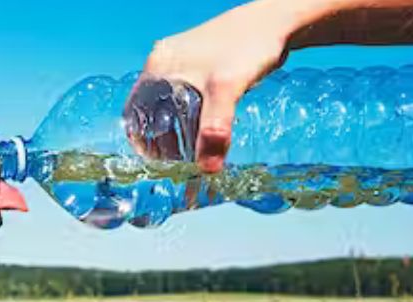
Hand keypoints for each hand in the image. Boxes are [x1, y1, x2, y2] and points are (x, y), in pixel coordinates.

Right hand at [139, 0, 303, 172]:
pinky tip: (207, 130)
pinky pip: (186, 99)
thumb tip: (208, 169)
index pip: (135, 112)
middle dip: (162, 139)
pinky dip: (192, 118)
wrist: (277, 21)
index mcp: (158, 67)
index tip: (157, 163)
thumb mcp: (227, 89)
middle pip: (151, 112)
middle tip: (178, 163)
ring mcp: (182, 64)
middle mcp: (165, 64)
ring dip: (178, 130)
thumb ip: (215, 129)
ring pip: (170, 106)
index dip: (141, 140)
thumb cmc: (248, 46)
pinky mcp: (200, 66)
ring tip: (194, 151)